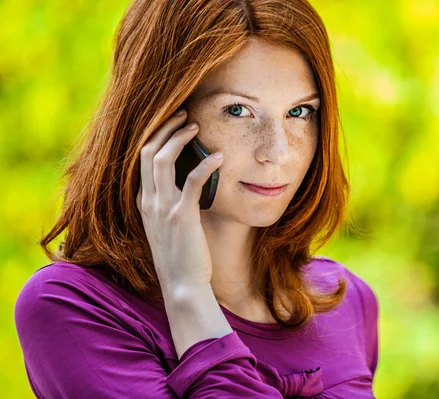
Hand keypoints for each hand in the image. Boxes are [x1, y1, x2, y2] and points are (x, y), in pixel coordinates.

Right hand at [136, 108, 222, 292]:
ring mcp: (162, 208)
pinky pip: (191, 181)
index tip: (173, 123)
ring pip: (162, 159)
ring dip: (178, 137)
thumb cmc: (181, 256)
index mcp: (144, 202)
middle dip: (164, 128)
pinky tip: (218, 157)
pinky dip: (205, 165)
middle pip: (147, 151)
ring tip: (195, 124)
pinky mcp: (182, 216)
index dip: (156, 137)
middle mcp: (149, 202)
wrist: (182, 285)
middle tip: (183, 114)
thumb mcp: (169, 227)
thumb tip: (189, 184)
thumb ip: (172, 204)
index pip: (142, 159)